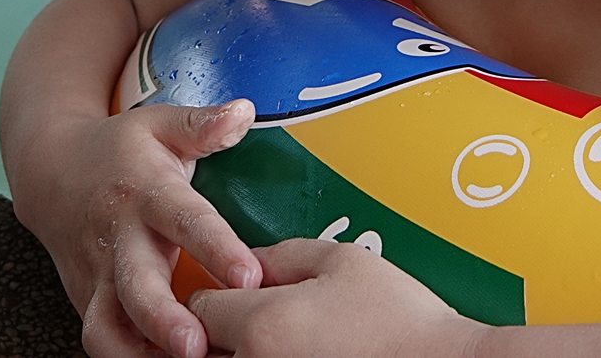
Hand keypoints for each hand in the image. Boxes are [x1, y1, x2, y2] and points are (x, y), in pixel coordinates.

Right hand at [25, 100, 263, 357]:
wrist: (49, 171)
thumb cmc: (117, 150)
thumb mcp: (157, 124)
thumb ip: (201, 124)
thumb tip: (244, 111)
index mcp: (146, 192)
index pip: (185, 221)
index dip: (217, 249)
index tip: (248, 276)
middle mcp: (119, 238)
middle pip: (136, 286)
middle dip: (164, 320)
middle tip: (195, 345)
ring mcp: (97, 275)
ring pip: (107, 324)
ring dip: (139, 351)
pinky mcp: (85, 300)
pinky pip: (101, 337)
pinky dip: (127, 357)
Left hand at [190, 239, 485, 357]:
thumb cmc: (401, 320)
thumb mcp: (343, 262)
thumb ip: (285, 254)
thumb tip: (251, 261)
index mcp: (262, 322)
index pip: (199, 306)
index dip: (216, 294)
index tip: (234, 296)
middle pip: (201, 352)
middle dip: (216, 335)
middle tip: (244, 324)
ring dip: (236, 356)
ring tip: (272, 345)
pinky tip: (289, 357)